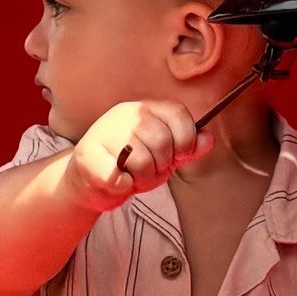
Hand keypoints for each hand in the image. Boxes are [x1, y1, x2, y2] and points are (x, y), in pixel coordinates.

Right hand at [69, 99, 209, 209]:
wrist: (88, 182)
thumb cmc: (128, 167)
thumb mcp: (163, 156)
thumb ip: (186, 147)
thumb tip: (208, 139)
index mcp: (145, 109)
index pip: (178, 114)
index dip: (186, 140)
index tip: (179, 156)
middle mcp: (125, 114)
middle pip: (164, 141)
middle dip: (161, 166)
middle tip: (147, 170)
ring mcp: (104, 131)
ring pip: (143, 162)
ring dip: (141, 179)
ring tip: (131, 176)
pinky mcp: (88, 154)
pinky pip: (120, 177)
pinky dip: (122, 187)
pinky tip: (116, 181)